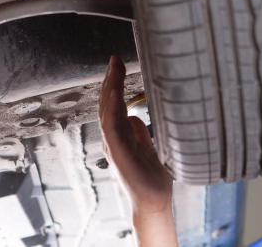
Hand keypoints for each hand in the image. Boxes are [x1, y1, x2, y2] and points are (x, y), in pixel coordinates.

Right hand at [97, 56, 172, 214]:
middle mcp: (114, 139)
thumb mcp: (148, 148)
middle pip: (107, 104)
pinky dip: (111, 111)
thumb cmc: (150, 179)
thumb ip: (139, 132)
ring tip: (114, 70)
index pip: (113, 104)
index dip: (114, 83)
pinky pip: (112, 129)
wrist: (154, 202)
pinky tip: (114, 95)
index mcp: (120, 136)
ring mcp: (115, 147)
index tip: (118, 64)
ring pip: (107, 112)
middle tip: (115, 59)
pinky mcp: (120, 155)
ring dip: (110, 89)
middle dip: (110, 80)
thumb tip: (134, 116)